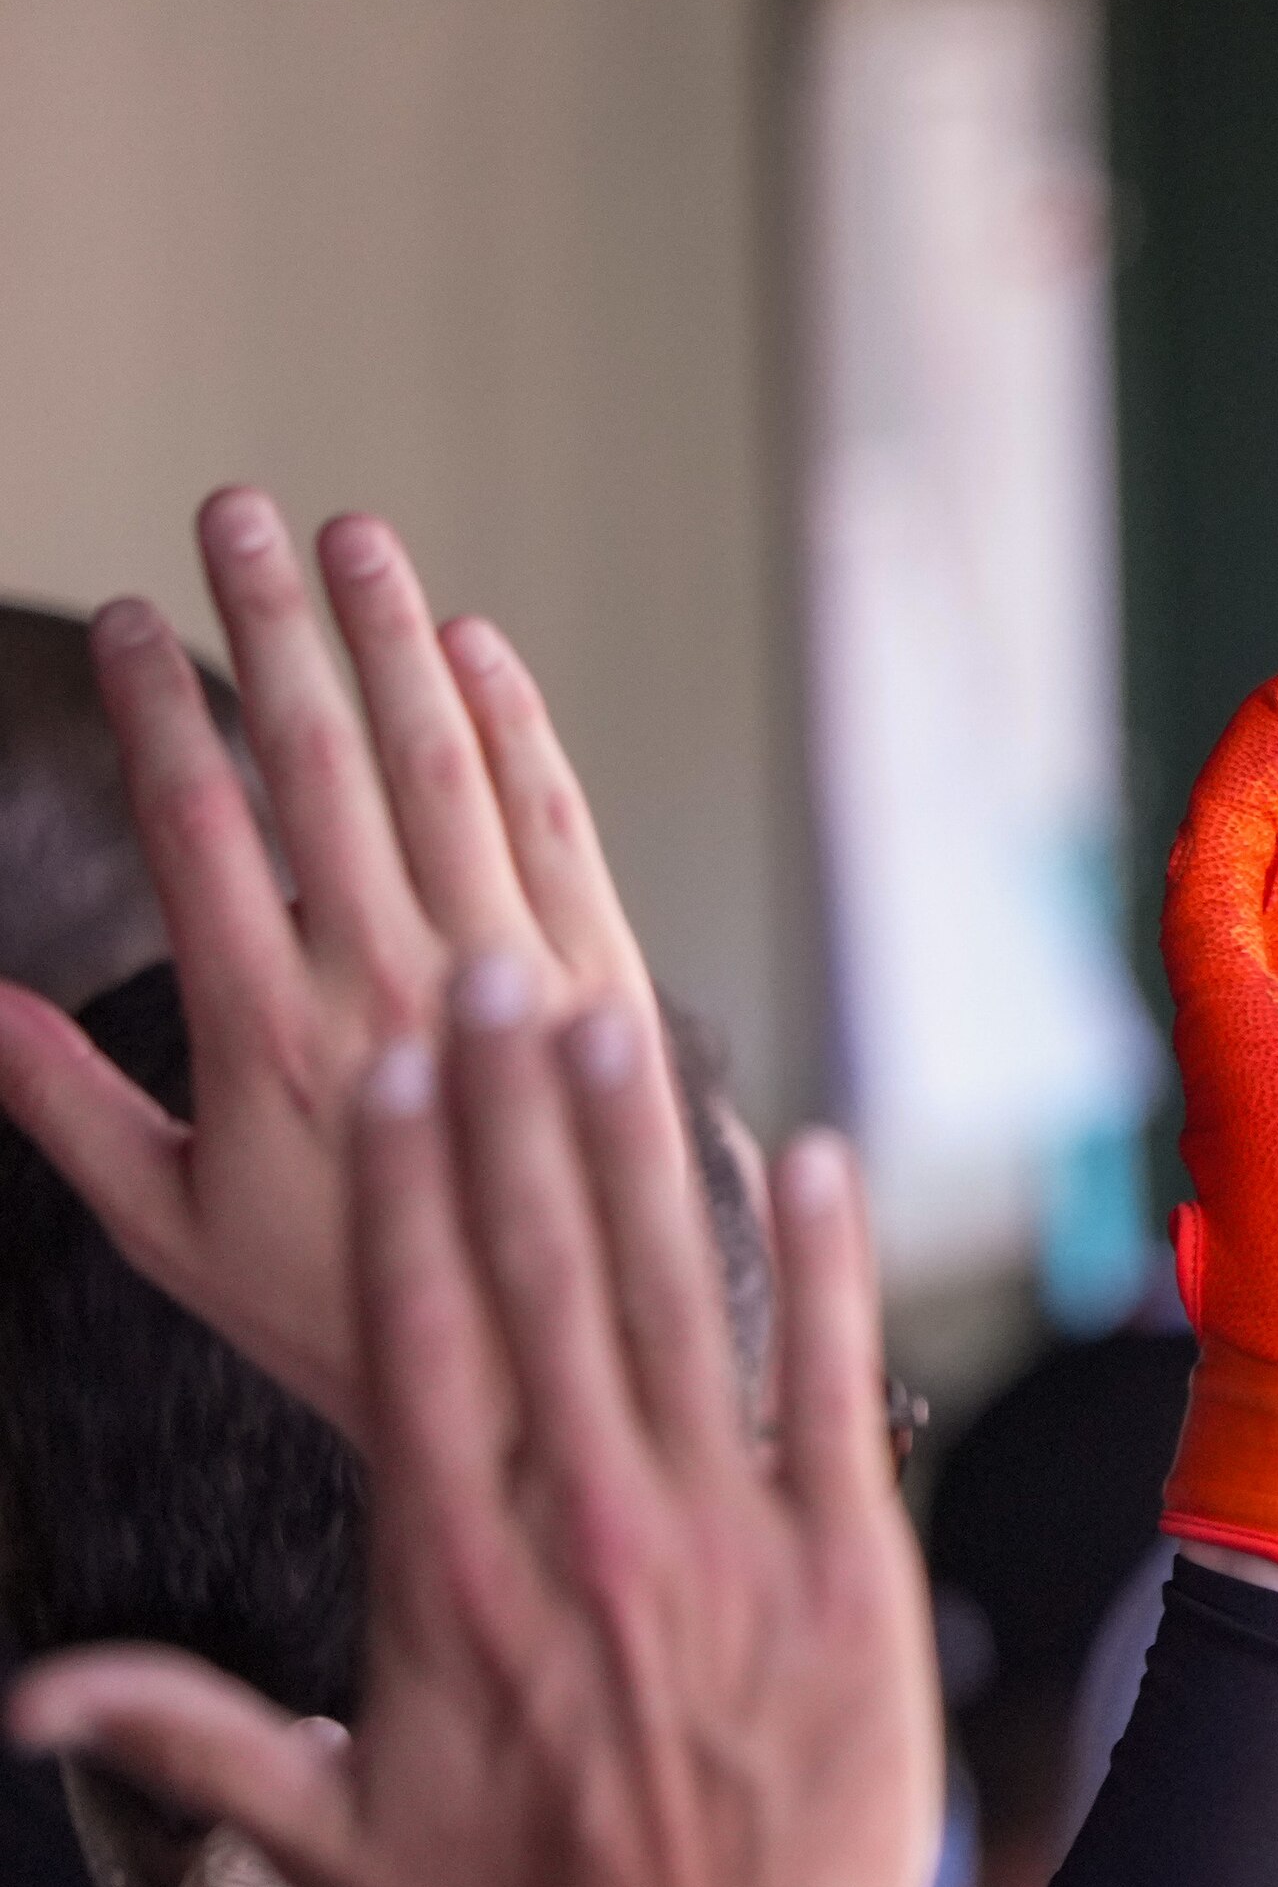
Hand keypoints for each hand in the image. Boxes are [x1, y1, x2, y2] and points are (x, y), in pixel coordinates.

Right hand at [0, 494, 661, 1428]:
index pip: (202, 829)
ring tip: (355, 539)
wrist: (544, 1375)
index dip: (167, 713)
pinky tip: (477, 648)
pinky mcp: (604, 984)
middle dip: (277, 626)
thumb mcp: (171, 1226)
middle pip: (323, 765)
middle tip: (238, 511)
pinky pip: (557, 828)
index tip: (140, 622)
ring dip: (397, 642)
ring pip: (446, 771)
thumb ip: (63, 1103)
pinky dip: (518, 730)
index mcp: (271, 1035)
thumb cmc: (343, 1310)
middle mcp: (395, 987)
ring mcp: (510, 978)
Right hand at [9, 962, 936, 1886]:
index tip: (388, 1062)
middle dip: (509, 1115)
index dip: (402, 1184)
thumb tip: (29, 1699)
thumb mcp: (334, 1841)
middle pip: (538, 1278)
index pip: (413, 1333)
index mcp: (452, 1567)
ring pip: (676, 1304)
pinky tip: (803, 1150)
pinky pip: (834, 1385)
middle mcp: (584, 1526)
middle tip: (490, 975)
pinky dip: (823, 1264)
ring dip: (639, 1151)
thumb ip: (186, 1739)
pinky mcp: (850, 1564)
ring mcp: (725, 1537)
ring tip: (609, 1017)